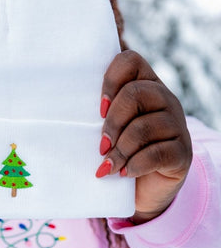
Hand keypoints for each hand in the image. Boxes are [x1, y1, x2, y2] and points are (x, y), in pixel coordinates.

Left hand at [97, 50, 191, 223]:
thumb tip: (64, 94)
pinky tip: (124, 172)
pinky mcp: (183, 152)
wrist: (144, 187)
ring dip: (120, 149)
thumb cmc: (117, 149)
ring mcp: (177, 124)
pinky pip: (158, 153)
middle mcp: (164, 98)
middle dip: (112, 122)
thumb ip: (96, 107)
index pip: (130, 60)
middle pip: (135, 93)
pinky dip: (135, 165)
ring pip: (144, 126)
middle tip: (101, 144)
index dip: (110, 79)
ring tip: (108, 164)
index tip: (98, 109)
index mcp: (144, 84)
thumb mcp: (107, 124)